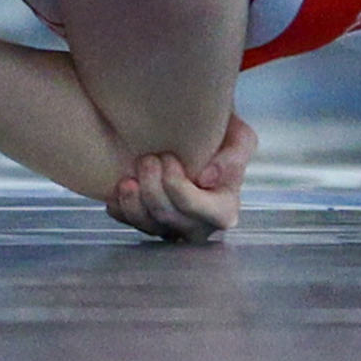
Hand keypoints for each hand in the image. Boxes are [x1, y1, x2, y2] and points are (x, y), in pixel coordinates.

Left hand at [107, 112, 254, 242]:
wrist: (195, 132)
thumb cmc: (221, 136)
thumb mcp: (239, 138)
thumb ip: (234, 156)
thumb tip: (206, 179)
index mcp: (223, 210)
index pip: (196, 210)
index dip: (178, 188)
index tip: (169, 158)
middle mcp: (198, 226)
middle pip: (168, 218)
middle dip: (152, 189)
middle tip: (148, 159)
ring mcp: (171, 228)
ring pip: (146, 226)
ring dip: (133, 201)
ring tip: (131, 174)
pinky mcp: (148, 224)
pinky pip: (129, 224)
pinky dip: (120, 206)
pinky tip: (121, 185)